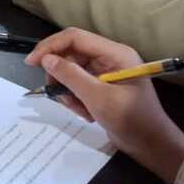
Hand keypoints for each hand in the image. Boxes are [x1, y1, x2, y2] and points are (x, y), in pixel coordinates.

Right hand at [25, 28, 183, 182]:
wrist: (152, 146)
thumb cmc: (131, 120)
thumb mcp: (99, 98)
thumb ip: (71, 76)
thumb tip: (45, 59)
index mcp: (115, 53)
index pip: (74, 38)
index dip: (50, 47)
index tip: (31, 63)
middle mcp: (110, 57)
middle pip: (71, 54)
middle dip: (60, 75)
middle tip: (57, 94)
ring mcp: (106, 71)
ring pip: (71, 70)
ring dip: (68, 90)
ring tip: (78, 109)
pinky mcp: (102, 85)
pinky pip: (78, 84)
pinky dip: (75, 97)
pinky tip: (85, 112)